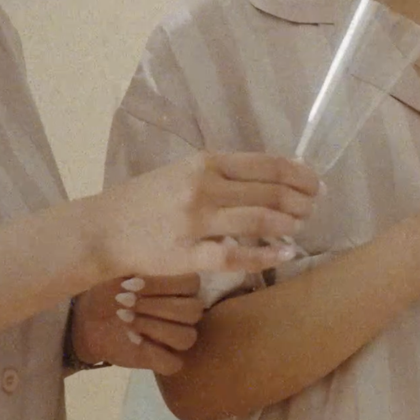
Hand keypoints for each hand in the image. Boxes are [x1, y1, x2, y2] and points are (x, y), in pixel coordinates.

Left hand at [69, 273, 205, 373]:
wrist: (87, 320)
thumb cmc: (109, 292)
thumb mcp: (122, 274)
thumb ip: (143, 268)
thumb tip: (155, 262)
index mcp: (181, 289)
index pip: (193, 283)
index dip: (164, 284)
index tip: (129, 284)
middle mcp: (185, 314)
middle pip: (192, 311)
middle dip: (156, 306)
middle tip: (123, 301)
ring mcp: (176, 338)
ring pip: (186, 337)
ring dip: (154, 327)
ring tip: (124, 317)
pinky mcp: (163, 360)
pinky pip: (172, 363)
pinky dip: (152, 350)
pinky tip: (132, 338)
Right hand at [91, 152, 320, 277]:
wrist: (103, 228)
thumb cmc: (148, 199)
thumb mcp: (184, 171)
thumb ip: (225, 173)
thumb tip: (276, 176)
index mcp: (205, 162)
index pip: (267, 164)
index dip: (300, 175)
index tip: (316, 183)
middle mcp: (203, 187)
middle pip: (269, 192)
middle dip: (301, 201)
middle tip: (313, 208)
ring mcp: (196, 221)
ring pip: (258, 221)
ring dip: (288, 224)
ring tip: (300, 227)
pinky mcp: (188, 254)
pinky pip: (235, 257)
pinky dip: (265, 255)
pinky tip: (284, 254)